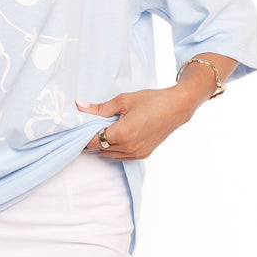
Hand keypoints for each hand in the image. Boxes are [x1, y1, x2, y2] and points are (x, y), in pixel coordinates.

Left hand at [76, 86, 194, 160]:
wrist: (176, 107)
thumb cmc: (151, 100)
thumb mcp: (123, 100)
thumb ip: (100, 108)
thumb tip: (79, 106)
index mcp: (122, 133)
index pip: (94, 141)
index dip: (85, 135)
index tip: (82, 127)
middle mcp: (129, 147)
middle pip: (100, 148)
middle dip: (96, 137)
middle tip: (98, 124)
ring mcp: (137, 153)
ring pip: (110, 154)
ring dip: (106, 144)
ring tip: (112, 127)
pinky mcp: (143, 155)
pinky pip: (122, 156)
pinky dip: (117, 148)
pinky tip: (121, 134)